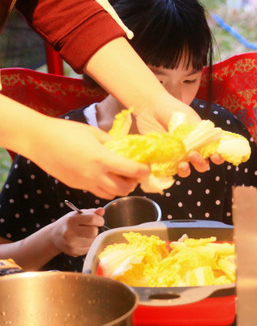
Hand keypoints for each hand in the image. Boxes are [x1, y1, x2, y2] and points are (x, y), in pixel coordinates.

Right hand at [30, 118, 149, 198]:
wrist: (39, 140)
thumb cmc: (67, 132)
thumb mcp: (94, 133)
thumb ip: (111, 143)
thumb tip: (125, 148)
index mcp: (102, 159)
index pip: (132, 171)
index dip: (144, 171)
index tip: (148, 167)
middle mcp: (95, 175)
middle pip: (124, 189)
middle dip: (134, 183)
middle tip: (136, 174)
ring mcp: (84, 183)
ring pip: (110, 195)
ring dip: (120, 188)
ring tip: (121, 177)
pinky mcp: (76, 186)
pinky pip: (96, 192)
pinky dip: (106, 188)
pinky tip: (104, 177)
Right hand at [50, 208, 104, 256]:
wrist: (53, 236)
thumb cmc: (69, 223)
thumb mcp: (78, 214)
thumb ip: (91, 212)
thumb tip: (102, 210)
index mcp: (71, 220)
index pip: (92, 219)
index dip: (99, 220)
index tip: (98, 220)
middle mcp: (69, 232)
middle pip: (94, 232)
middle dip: (96, 229)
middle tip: (91, 228)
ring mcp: (71, 243)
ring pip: (93, 241)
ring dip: (93, 237)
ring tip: (85, 234)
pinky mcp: (73, 251)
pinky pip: (89, 248)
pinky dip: (89, 244)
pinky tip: (82, 240)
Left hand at [132, 92, 210, 173]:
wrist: (151, 108)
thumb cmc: (172, 109)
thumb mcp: (188, 116)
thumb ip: (197, 130)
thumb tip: (202, 145)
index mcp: (201, 140)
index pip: (214, 152)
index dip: (218, 157)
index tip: (215, 156)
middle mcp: (191, 150)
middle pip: (201, 165)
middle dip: (201, 163)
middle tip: (193, 154)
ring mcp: (177, 155)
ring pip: (186, 170)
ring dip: (187, 170)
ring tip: (182, 164)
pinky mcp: (163, 158)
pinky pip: (167, 170)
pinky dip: (169, 171)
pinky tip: (168, 165)